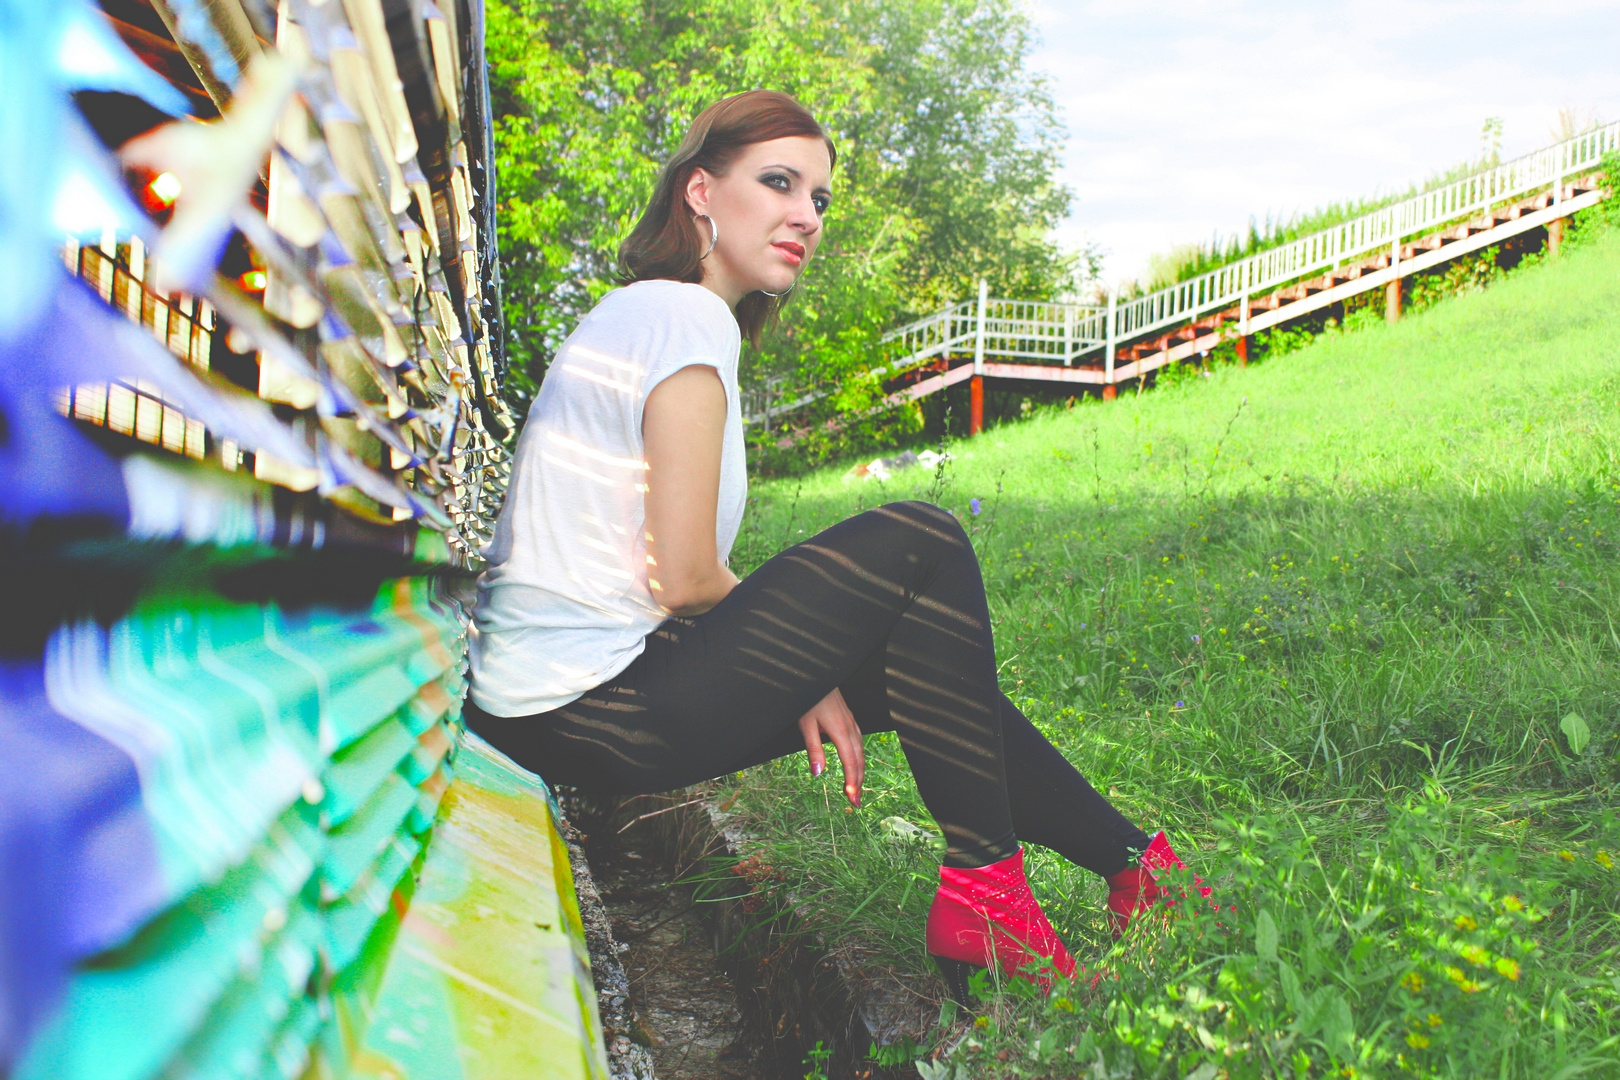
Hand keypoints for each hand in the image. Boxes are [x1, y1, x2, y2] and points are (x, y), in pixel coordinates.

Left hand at [797, 688, 863, 806]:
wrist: (818, 678)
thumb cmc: (810, 700)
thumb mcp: (806, 725)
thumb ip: (814, 749)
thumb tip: (818, 773)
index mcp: (840, 731)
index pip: (850, 761)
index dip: (852, 781)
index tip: (852, 797)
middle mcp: (850, 728)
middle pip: (859, 760)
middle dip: (859, 782)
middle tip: (856, 802)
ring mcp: (852, 723)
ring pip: (861, 752)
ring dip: (860, 772)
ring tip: (856, 789)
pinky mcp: (850, 720)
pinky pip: (859, 743)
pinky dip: (860, 758)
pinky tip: (856, 763)